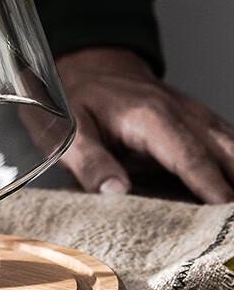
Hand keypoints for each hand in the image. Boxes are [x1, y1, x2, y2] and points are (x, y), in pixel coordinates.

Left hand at [57, 47, 233, 202]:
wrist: (94, 71)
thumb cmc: (82, 101)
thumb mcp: (72, 132)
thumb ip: (90, 162)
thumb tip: (114, 192)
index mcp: (149, 117)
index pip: (188, 156)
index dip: (209, 186)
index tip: (224, 211)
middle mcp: (182, 113)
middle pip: (225, 152)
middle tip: (232, 218)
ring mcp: (196, 116)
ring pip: (233, 147)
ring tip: (232, 212)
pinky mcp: (201, 123)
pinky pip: (229, 145)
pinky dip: (233, 167)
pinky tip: (231, 190)